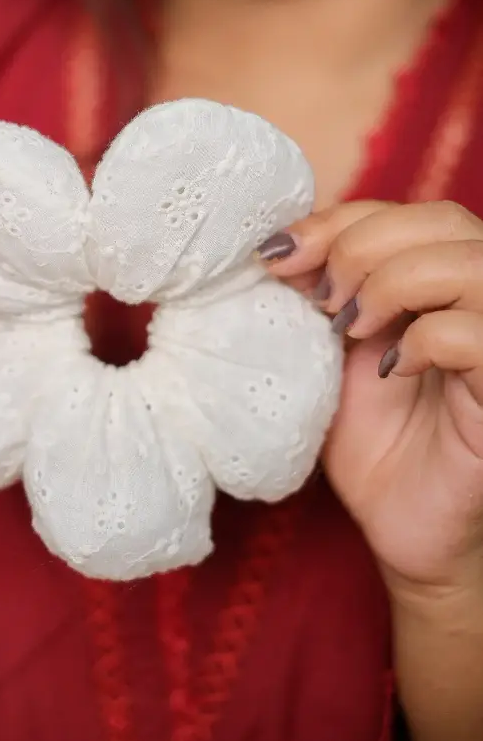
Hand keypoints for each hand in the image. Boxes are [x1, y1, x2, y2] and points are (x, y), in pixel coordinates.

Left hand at [259, 200, 482, 600]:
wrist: (404, 527)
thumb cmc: (376, 441)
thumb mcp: (336, 353)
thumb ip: (324, 294)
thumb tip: (282, 243)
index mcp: (443, 279)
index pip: (403, 213)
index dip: (338, 221)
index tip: (277, 255)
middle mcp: (482, 298)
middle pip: (441, 220)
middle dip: (360, 247)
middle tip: (321, 302)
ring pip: (467, 261)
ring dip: (392, 283)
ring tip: (352, 329)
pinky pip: (478, 333)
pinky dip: (425, 339)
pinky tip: (393, 371)